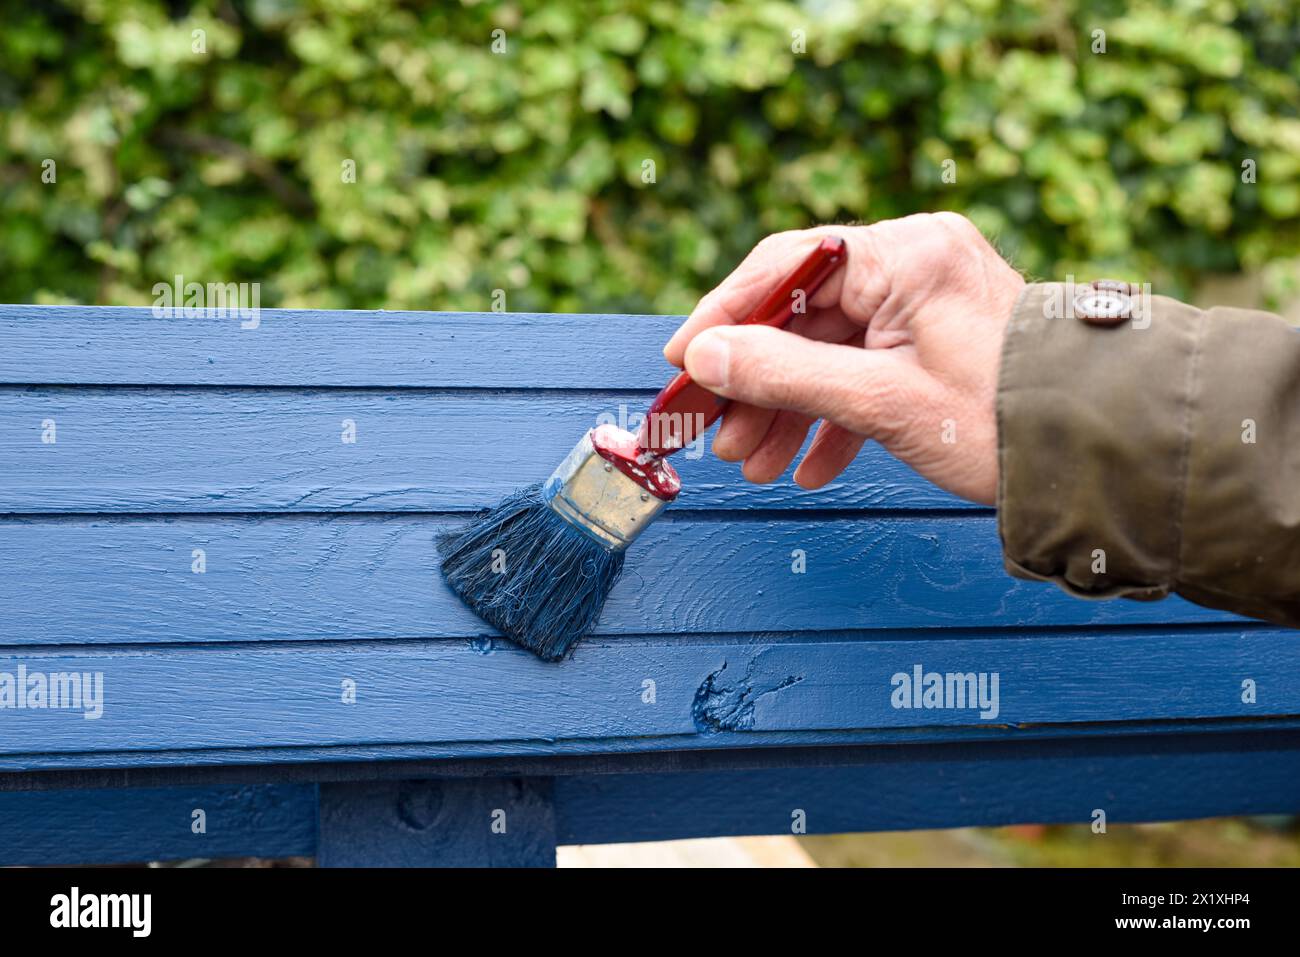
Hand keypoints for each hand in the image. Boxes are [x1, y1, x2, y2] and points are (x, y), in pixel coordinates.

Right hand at [663, 213, 1024, 504]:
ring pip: (833, 352)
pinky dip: (837, 417)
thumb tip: (703, 357)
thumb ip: (782, 375)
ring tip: (756, 465)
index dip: (723, 317)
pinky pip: (869, 370)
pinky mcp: (939, 341)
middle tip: (717, 438)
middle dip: (758, 386)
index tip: (682, 363)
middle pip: (804, 319)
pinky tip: (813, 467)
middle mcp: (915, 264)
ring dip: (791, 411)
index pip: (785, 268)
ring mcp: (928, 303)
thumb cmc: (1003, 418)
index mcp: (904, 255)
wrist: (1104, 451)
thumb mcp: (879, 400)